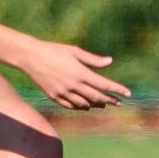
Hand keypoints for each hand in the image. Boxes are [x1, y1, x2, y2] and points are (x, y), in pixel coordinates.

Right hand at [16, 39, 130, 109]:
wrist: (30, 57)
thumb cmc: (54, 50)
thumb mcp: (75, 51)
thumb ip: (93, 59)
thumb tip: (109, 61)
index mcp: (80, 73)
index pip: (104, 84)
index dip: (117, 89)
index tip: (128, 94)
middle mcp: (73, 85)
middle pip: (96, 97)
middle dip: (109, 100)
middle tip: (118, 102)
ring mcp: (63, 92)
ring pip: (83, 104)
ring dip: (95, 105)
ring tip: (102, 104)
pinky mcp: (54, 96)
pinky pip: (70, 105)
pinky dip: (79, 107)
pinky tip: (84, 106)